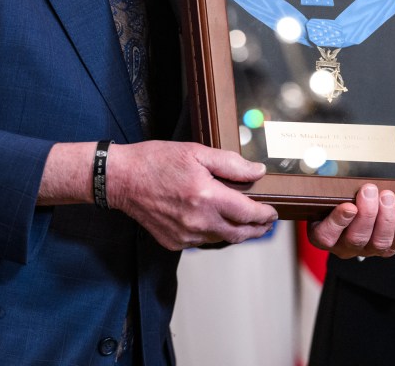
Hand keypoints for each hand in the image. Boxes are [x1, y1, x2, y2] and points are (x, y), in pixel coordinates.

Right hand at [105, 141, 277, 250]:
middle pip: (239, 234)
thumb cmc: (156, 161)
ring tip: (243, 223)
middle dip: (256, 230)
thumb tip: (257, 171)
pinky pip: (201, 241)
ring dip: (235, 233)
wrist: (122, 179)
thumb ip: (230, 163)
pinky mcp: (174, 242)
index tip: (272, 213)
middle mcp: (198, 221)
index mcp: (207, 197)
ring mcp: (185, 235)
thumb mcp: (196, 153)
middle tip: (265, 224)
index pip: (248, 214)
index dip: (265, 215)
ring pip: (221, 239)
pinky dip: (211, 233)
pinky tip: (212, 221)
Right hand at [307, 183, 394, 258]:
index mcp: (324, 236)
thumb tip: (328, 165)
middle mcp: (345, 247)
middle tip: (369, 190)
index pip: (326, 236)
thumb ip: (326, 188)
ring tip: (387, 196)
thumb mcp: (322, 197)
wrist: (350, 218)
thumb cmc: (333, 203)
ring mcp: (368, 249)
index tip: (348, 206)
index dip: (338, 222)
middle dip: (367, 214)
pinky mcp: (388, 248)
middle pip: (356, 238)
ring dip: (386, 218)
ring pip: (379, 242)